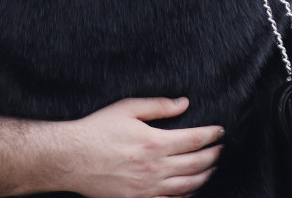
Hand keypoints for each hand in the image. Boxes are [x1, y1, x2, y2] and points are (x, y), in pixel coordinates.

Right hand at [62, 97, 222, 197]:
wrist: (71, 158)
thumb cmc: (97, 130)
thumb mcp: (127, 108)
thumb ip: (158, 106)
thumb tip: (184, 103)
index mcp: (156, 143)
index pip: (196, 140)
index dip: (212, 135)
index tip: (220, 131)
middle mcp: (156, 168)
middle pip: (197, 164)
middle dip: (214, 156)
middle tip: (221, 149)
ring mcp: (148, 188)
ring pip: (188, 185)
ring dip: (205, 176)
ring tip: (212, 167)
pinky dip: (185, 197)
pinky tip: (190, 190)